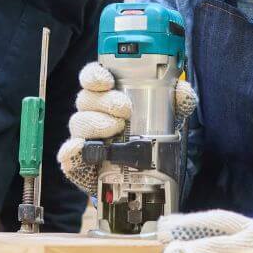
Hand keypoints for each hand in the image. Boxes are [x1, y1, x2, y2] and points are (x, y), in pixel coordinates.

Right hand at [56, 62, 197, 193]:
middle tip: (125, 110)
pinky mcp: (81, 163)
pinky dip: (73, 153)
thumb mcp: (168, 118)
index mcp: (109, 97)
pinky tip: (81, 149)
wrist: (146, 177)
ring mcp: (85, 138)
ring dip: (96, 124)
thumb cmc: (150, 139)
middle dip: (105, 102)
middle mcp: (93, 114)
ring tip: (115, 130)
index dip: (95, 76)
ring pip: (78, 123)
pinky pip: (69, 157)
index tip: (107, 81)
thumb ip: (176, 103)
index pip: (93, 78)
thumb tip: (183, 91)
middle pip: (86, 99)